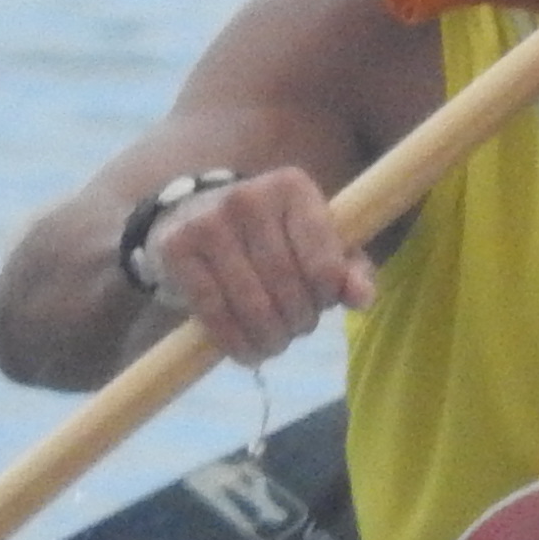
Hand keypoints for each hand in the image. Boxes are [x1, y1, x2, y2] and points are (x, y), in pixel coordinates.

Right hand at [134, 167, 373, 364]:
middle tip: (297, 329)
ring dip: (270, 338)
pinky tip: (247, 351)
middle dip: (299, 321)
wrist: (194, 213)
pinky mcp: (177, 248)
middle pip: (288, 286)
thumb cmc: (271, 234)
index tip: (323, 304)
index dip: (328, 296)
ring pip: (253, 304)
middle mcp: (249, 197)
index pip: (325, 262)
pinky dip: (235, 341)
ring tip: (274, 343)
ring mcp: (209, 221)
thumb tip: (362, 299)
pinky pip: (214, 311)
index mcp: (292, 187)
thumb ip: (349, 269)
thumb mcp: (316, 241)